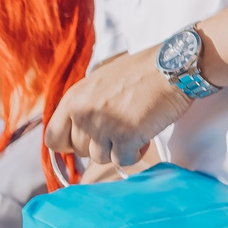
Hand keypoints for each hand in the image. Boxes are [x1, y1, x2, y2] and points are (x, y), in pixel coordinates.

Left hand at [46, 44, 192, 168]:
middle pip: (80, 151)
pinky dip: (134, 153)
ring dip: (118, 148)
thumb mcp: (100, 82)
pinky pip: (122, 161)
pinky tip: (144, 135)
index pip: (53, 139)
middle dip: (100, 144)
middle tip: (121, 127)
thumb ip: (84, 106)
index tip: (86, 140)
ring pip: (100, 158)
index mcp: (73, 98)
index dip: (69, 144)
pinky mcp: (125, 136)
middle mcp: (83, 113)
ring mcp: (103, 126)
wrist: (174, 65)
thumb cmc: (141, 72)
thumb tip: (75, 133)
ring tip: (134, 127)